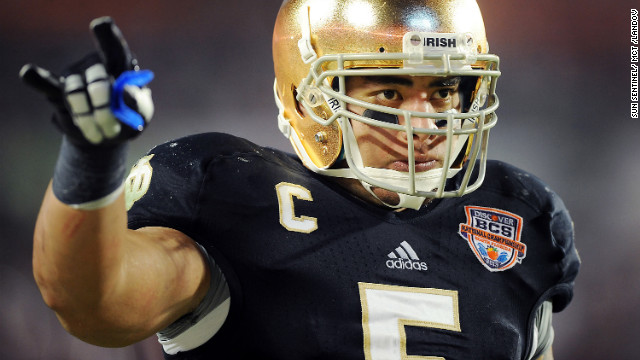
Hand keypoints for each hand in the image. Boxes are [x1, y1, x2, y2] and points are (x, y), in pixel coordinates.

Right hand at [19, 16, 153, 146]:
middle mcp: (95, 65)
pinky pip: (46, 84)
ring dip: (88, 120)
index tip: (100, 25)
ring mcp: (74, 75)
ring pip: (76, 94)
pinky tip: (29, 73)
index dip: (107, 35)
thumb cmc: (128, 119)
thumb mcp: (140, 114)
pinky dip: (37, 79)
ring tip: (99, 137)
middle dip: (105, 110)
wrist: (107, 136)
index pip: (114, 47)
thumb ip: (136, 103)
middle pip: (98, 81)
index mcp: (120, 64)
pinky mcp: (58, 91)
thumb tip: (125, 91)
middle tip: (112, 131)